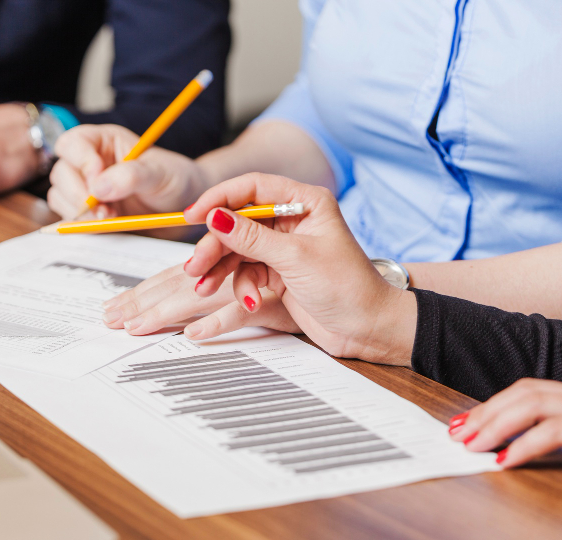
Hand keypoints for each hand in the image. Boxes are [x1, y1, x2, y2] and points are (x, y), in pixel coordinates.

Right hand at [47, 124, 209, 219]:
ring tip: (111, 217)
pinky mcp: (89, 213)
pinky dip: (83, 224)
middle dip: (79, 194)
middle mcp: (90, 162)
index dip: (81, 162)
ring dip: (80, 212)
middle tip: (104, 211)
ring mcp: (87, 189)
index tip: (98, 184)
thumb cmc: (176, 180)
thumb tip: (98, 187)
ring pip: (61, 196)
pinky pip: (70, 218)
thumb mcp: (159, 173)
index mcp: (104, 141)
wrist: (186, 208)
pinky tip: (107, 224)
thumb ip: (131, 176)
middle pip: (62, 173)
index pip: (73, 143)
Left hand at [102, 266, 302, 336]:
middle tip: (111, 319)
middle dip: (145, 300)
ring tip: (139, 327)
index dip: (145, 291)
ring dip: (171, 309)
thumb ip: (226, 297)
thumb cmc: (314, 299)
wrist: (358, 313)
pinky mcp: (279, 301)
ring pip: (206, 291)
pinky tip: (195, 335)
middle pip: (182, 281)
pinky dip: (219, 322)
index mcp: (232, 263)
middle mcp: (241, 266)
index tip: (117, 309)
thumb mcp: (261, 300)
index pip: (177, 276)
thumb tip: (184, 308)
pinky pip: (243, 311)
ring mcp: (260, 281)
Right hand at [104, 173, 417, 364]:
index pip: (252, 188)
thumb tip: (215, 217)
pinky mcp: (280, 272)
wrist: (368, 328)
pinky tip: (248, 302)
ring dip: (220, 269)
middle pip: (238, 222)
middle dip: (215, 245)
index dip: (219, 199)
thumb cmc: (347, 288)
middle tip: (196, 266)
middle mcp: (293, 220)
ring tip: (205, 288)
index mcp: (305, 202)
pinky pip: (246, 272)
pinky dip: (240, 287)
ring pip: (238, 250)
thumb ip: (251, 238)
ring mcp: (285, 247)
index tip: (193, 215)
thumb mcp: (295, 259)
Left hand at [449, 379, 561, 508]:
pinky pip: (560, 430)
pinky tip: (507, 459)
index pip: (530, 391)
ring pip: (537, 403)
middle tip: (457, 433)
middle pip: (526, 391)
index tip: (463, 424)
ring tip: (473, 444)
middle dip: (486, 411)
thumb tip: (516, 454)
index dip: (493, 405)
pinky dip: (527, 443)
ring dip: (497, 423)